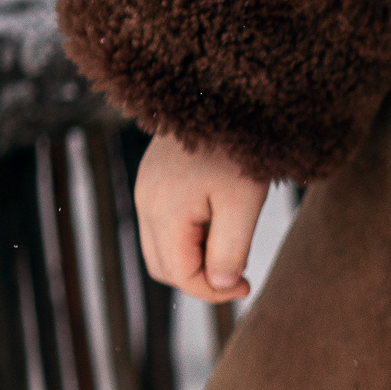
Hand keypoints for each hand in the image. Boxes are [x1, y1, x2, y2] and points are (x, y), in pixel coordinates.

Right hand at [133, 133, 268, 303]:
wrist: (222, 97)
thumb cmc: (238, 150)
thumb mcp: (243, 204)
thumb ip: (230, 249)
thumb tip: (222, 286)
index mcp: (164, 212)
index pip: (179, 274)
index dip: (212, 292)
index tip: (246, 286)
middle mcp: (145, 203)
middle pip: (163, 266)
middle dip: (199, 280)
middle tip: (239, 276)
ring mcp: (145, 190)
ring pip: (160, 248)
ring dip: (193, 260)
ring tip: (231, 249)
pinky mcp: (153, 181)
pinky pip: (162, 225)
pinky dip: (187, 238)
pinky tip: (218, 224)